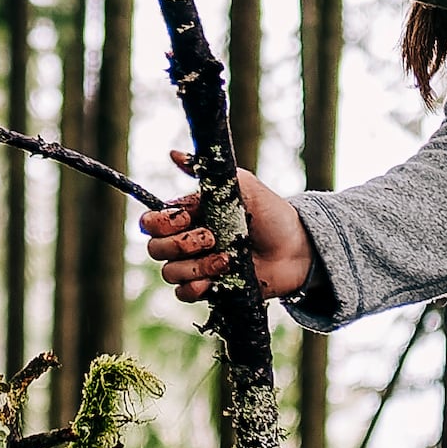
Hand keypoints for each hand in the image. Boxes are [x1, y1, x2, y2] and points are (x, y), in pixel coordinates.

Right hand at [140, 170, 309, 302]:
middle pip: (154, 248)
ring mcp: (196, 266)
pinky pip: (183, 293)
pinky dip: (197, 287)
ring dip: (197, 266)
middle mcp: (187, 241)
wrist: (296, 248)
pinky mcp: (209, 288)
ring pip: (169, 272)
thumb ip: (207, 170)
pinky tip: (219, 278)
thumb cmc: (271, 213)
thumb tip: (172, 154)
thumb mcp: (242, 185)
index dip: (162, 222)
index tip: (189, 217)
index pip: (151, 222)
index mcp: (189, 215)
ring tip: (227, 259)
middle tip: (213, 237)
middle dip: (182, 243)